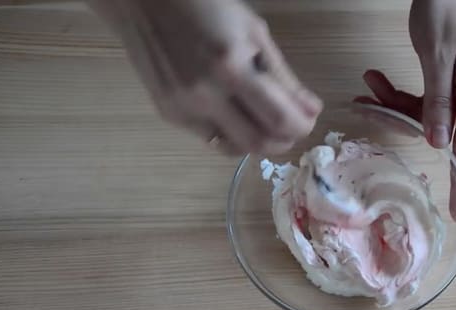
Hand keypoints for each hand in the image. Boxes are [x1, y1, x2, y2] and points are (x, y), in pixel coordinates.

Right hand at [89, 0, 321, 154]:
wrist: (143, 2)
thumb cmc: (207, 7)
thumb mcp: (254, 33)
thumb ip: (284, 77)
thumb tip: (311, 111)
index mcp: (231, 67)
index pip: (278, 119)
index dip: (301, 128)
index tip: (307, 121)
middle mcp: (205, 95)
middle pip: (257, 143)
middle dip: (283, 141)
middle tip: (290, 128)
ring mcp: (183, 109)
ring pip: (234, 148)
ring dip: (257, 142)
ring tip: (264, 121)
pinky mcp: (169, 114)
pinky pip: (211, 138)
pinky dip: (232, 133)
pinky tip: (235, 114)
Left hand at [355, 0, 455, 217]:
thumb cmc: (449, 8)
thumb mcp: (437, 56)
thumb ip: (437, 102)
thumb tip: (437, 144)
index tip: (454, 213)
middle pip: (435, 131)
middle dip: (396, 122)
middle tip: (362, 103)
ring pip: (424, 116)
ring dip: (391, 104)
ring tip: (365, 80)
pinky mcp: (449, 79)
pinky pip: (423, 99)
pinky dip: (397, 93)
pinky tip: (375, 79)